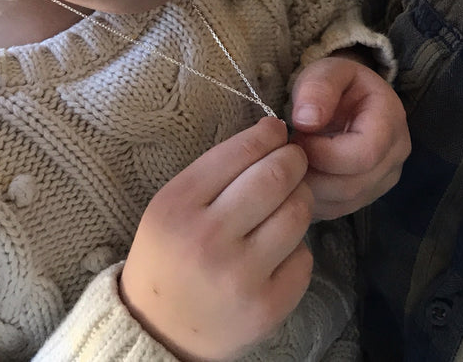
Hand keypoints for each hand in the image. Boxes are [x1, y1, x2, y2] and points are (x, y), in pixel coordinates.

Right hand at [119, 117, 313, 361]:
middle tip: (293, 163)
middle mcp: (207, 241)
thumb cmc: (170, 255)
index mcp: (177, 207)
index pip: (241, 151)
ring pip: (298, 212)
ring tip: (286, 205)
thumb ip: (218, 170)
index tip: (277, 133)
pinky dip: (297, 249)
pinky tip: (277, 253)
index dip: (269, 135)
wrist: (157, 330)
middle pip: (277, 176)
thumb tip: (274, 131)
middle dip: (294, 161)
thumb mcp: (173, 206)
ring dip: (300, 201)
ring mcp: (239, 277)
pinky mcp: (267, 307)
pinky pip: (305, 256)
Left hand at [290, 54, 409, 219]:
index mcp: (391, 120)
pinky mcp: (367, 196)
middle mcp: (396, 155)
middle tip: (290, 151)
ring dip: (309, 187)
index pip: (364, 154)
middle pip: (352, 185)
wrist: (349, 98)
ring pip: (343, 202)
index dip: (323, 152)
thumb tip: (307, 120)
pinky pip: (337, 211)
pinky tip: (301, 176)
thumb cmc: (338, 84)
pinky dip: (312, 198)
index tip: (298, 135)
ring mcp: (384, 180)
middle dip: (312, 172)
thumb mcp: (328, 71)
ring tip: (293, 161)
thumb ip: (318, 87)